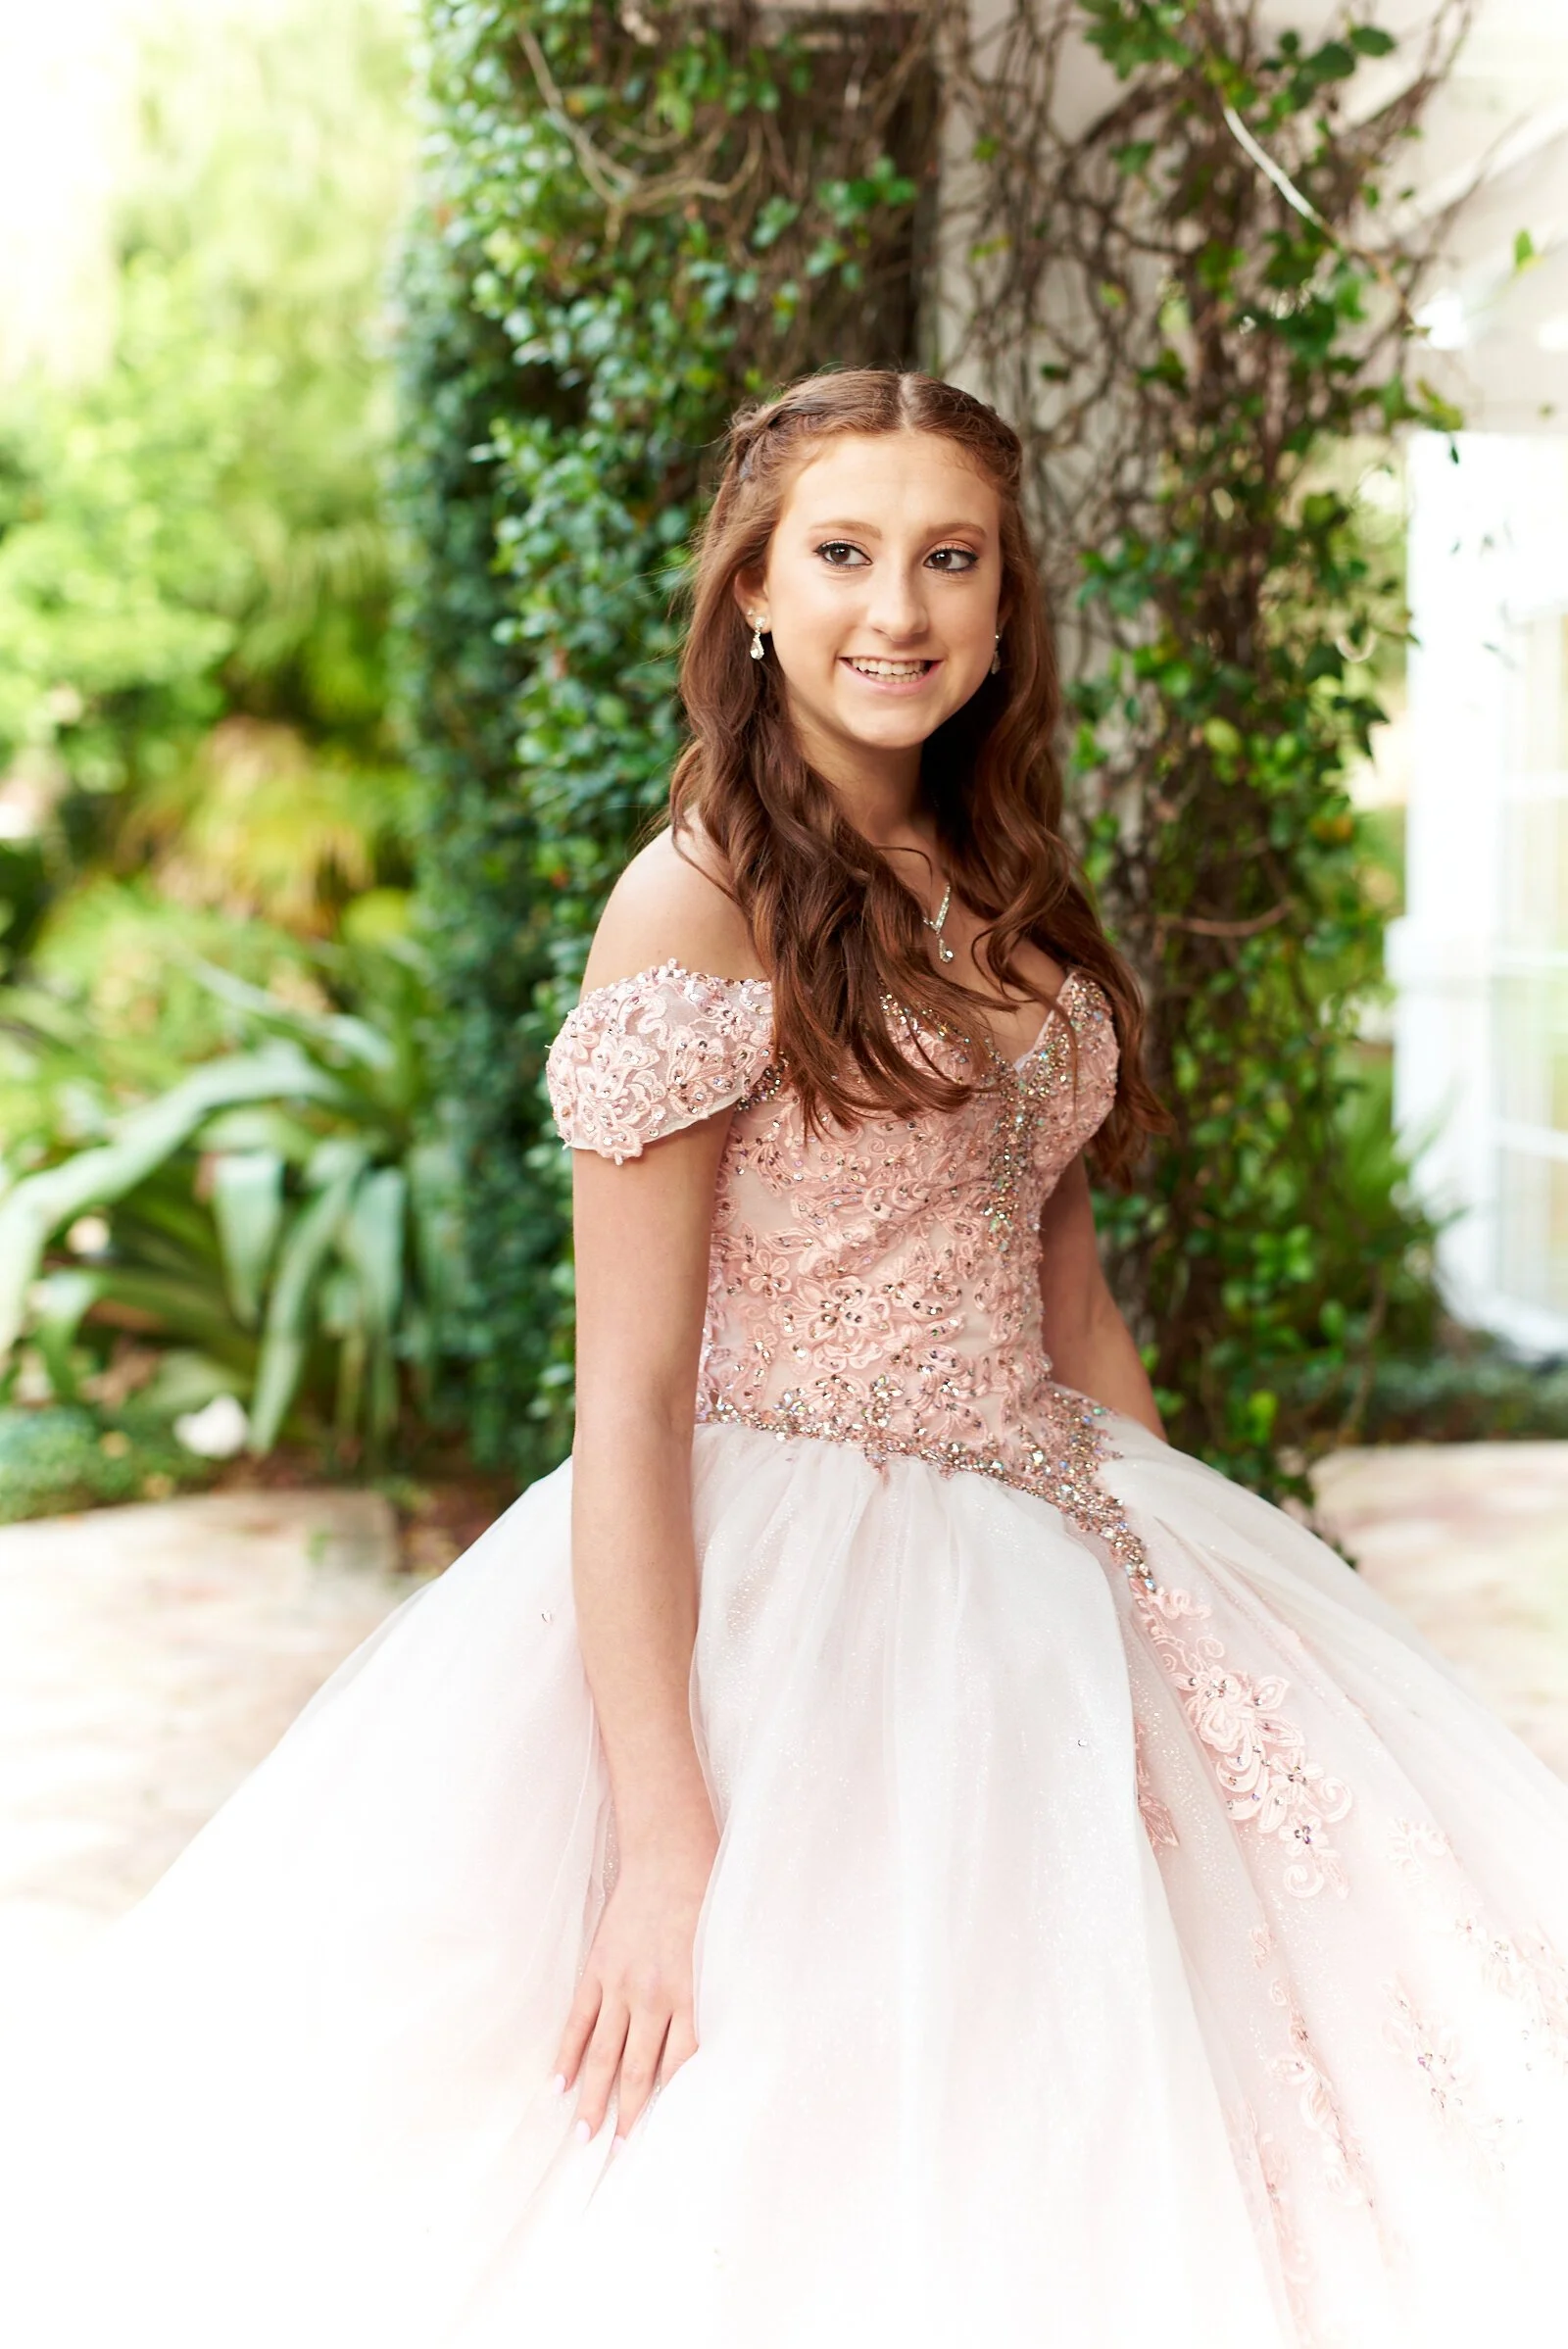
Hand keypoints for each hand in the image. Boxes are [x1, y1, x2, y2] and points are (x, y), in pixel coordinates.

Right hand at [552, 1818, 717, 2146]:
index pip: (680, 2066)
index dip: (670, 2104)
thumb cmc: (709, 1900)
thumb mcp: (726, 1952)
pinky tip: (559, 2084)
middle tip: (617, 2156)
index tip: (664, 2139)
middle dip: (628, 2117)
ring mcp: (621, 1983)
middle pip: (637, 2071)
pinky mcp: (598, 1967)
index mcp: (692, 1994)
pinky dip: (568, 2053)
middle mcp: (654, 1996)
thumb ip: (714, 2000)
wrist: (671, 1852)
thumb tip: (711, 2048)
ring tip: (584, 2136)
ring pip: (604, 2054)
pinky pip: (579, 2020)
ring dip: (593, 2098)